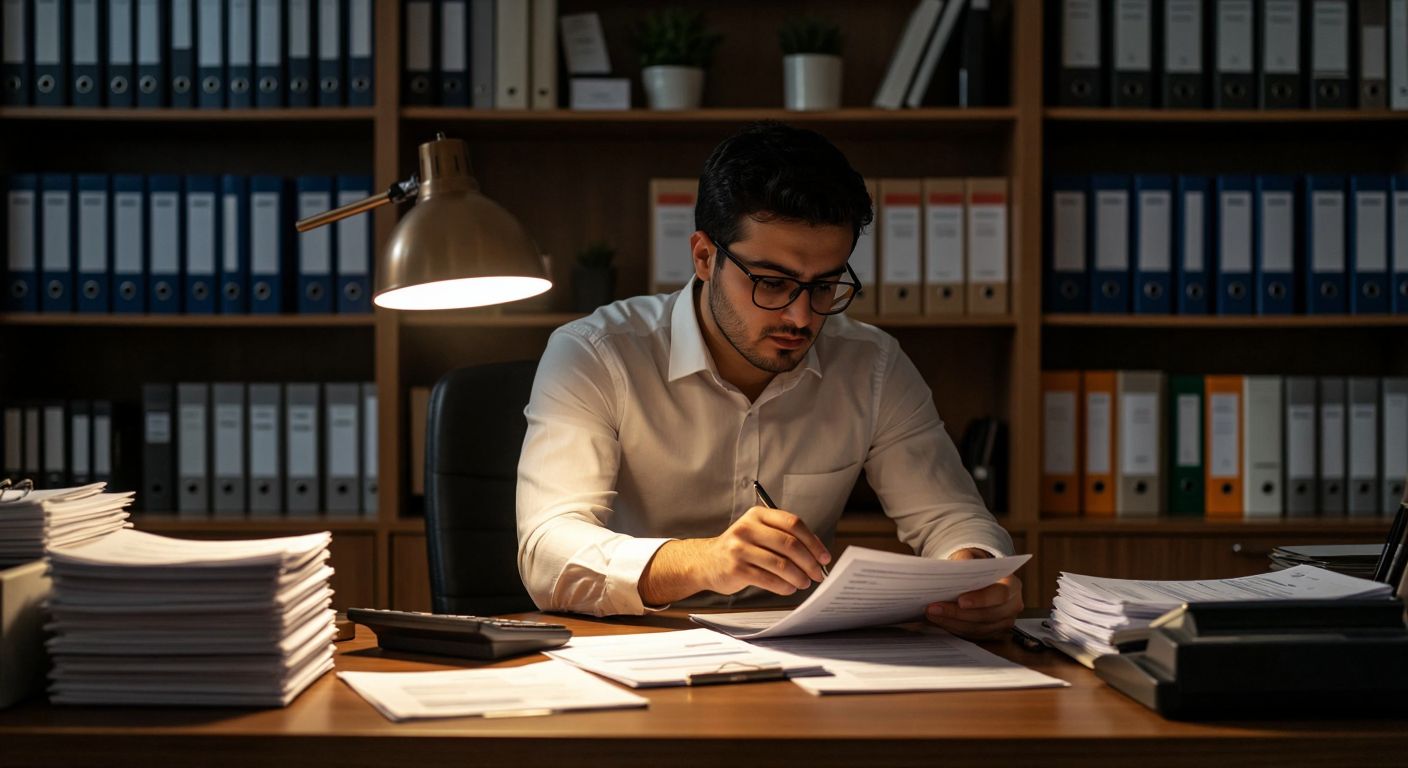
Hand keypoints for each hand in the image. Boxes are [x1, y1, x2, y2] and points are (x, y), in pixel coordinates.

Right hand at [638, 506, 831, 605]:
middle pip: (789, 544)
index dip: (813, 541)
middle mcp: (747, 528)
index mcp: (757, 515)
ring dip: (799, 576)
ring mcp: (739, 548)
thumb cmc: (740, 549)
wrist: (705, 562)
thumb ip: (783, 537)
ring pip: (781, 564)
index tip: (824, 556)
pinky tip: (789, 589)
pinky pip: (768, 579)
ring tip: (805, 583)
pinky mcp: (736, 569)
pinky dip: (784, 586)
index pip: (793, 524)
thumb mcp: (758, 533)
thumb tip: (817, 553)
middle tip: (818, 574)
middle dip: (809, 562)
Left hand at [923, 548, 1022, 639]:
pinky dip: (953, 627)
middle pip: (987, 616)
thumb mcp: (970, 557)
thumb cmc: (975, 567)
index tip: (960, 601)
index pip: (1000, 595)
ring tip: (931, 612)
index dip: (981, 600)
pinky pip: (971, 635)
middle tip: (934, 607)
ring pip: (977, 628)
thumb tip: (957, 568)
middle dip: (958, 613)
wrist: (978, 577)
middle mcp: (1012, 606)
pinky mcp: (991, 633)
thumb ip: (965, 560)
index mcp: (1012, 585)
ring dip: (952, 622)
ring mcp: (1003, 622)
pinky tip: (938, 619)